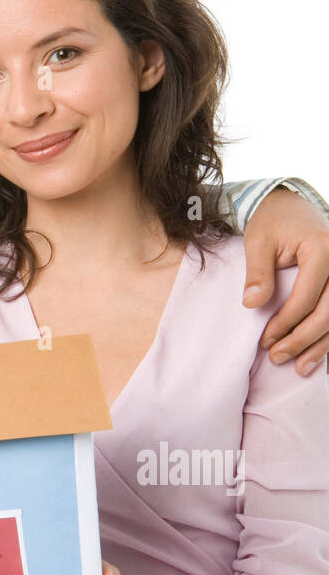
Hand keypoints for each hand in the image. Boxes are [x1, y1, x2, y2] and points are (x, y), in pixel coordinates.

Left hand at [242, 187, 328, 373]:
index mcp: (322, 249)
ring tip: (299, 368)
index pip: (306, 296)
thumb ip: (257, 272)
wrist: (291, 205)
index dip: (286, 322)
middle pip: (328, 312)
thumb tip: (252, 305)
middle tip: (277, 357)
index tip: (266, 339)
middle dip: (303, 340)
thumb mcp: (258, 240)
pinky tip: (325, 364)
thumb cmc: (273, 221)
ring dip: (321, 346)